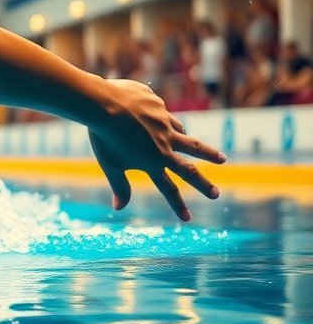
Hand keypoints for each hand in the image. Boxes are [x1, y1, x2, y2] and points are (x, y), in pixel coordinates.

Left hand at [88, 79, 224, 220]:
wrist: (104, 104)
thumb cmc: (103, 137)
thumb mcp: (110, 164)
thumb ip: (119, 185)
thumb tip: (119, 208)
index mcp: (151, 162)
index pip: (168, 189)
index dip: (178, 205)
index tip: (187, 219)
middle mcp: (164, 147)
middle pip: (189, 170)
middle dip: (203, 184)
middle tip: (216, 194)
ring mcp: (165, 127)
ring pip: (191, 142)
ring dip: (207, 152)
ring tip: (220, 158)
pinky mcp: (161, 110)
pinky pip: (168, 118)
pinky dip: (171, 124)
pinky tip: (170, 125)